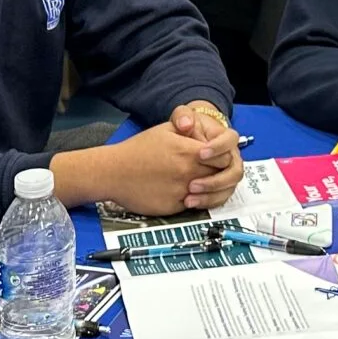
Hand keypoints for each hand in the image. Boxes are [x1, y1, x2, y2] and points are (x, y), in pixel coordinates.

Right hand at [80, 119, 241, 217]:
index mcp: (189, 152)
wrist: (113, 172)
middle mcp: (188, 173)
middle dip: (217, 174)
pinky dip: (191, 200)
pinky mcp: (173, 208)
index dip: (222, 157)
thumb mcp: (165, 130)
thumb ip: (190, 132)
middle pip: (219, 176)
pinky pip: (192, 205)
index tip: (215, 157)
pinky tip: (180, 191)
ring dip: (207, 189)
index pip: (224, 158)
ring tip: (197, 183)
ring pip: (208, 193)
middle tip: (209, 171)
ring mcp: (181, 192)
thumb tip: (209, 136)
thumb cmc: (137, 150)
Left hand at [169, 101, 243, 204]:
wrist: (187, 140)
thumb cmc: (188, 128)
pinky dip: (207, 202)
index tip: (201, 153)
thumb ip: (183, 116)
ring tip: (189, 196)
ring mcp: (228, 174)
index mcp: (226, 138)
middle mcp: (232, 157)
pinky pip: (220, 198)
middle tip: (192, 183)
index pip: (231, 141)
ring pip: (229, 187)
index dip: (218, 148)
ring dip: (210, 194)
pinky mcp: (221, 187)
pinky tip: (191, 203)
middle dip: (215, 179)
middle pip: (235, 171)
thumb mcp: (184, 117)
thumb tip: (185, 124)